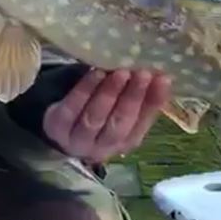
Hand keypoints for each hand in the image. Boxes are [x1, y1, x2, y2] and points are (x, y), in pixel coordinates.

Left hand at [41, 68, 171, 163]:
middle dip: (132, 98)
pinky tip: (95, 73)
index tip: (163, 79)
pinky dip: (85, 90)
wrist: (60, 123)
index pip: (141, 125)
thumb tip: (162, 73)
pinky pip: (71, 109)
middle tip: (142, 73)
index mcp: (124, 143)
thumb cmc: (98, 111)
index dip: (153, 103)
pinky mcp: (56, 127)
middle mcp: (102, 147)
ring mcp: (77, 140)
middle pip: (119, 125)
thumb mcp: (120, 110)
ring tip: (120, 72)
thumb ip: (139, 99)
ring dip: (110, 94)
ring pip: (95, 118)